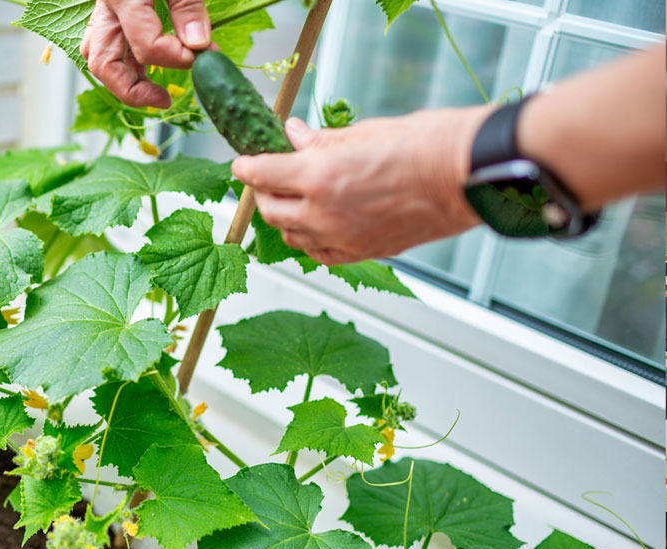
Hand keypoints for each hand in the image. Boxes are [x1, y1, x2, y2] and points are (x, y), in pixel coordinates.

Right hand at [80, 0, 210, 107]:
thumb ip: (188, 7)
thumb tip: (198, 45)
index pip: (146, 48)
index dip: (177, 60)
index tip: (204, 56)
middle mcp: (106, 7)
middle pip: (104, 64)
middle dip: (134, 91)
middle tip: (164, 100)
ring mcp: (103, 9)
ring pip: (98, 57)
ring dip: (124, 80)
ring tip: (154, 89)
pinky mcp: (110, 9)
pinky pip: (104, 43)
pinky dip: (122, 62)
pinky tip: (146, 67)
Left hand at [232, 109, 491, 264]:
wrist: (468, 176)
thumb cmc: (426, 146)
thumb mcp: (364, 131)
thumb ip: (321, 139)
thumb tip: (294, 135)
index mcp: (319, 174)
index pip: (263, 173)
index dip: (248, 167)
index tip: (243, 163)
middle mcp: (324, 212)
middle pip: (270, 209)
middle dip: (263, 192)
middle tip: (267, 178)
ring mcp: (342, 237)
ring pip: (291, 235)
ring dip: (283, 218)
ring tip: (290, 200)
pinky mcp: (362, 253)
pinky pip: (319, 254)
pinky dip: (308, 240)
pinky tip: (313, 227)